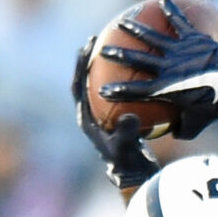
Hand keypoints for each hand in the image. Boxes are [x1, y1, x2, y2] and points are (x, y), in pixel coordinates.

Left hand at [71, 39, 157, 188]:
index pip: (79, 86)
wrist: (135, 177)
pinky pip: (119, 95)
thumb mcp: (127, 147)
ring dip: (105, 68)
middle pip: (87, 81)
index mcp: (87, 119)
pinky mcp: (116, 120)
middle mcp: (92, 116)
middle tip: (97, 39)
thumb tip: (129, 118)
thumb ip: (127, 133)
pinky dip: (125, 82)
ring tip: (115, 49)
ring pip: (102, 87)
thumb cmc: (129, 163)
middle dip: (90, 60)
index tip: (86, 47)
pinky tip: (139, 70)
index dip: (81, 66)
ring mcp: (103, 117)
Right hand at [95, 0, 217, 140]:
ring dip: (136, 29)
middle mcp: (168, 68)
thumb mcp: (197, 124)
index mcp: (166, 90)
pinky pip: (179, 23)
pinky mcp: (193, 39)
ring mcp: (180, 51)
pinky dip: (172, 12)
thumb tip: (169, 133)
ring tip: (122, 22)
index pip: (134, 91)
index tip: (102, 90)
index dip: (117, 91)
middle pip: (136, 59)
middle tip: (102, 50)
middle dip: (117, 54)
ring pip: (152, 37)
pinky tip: (164, 2)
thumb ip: (180, 129)